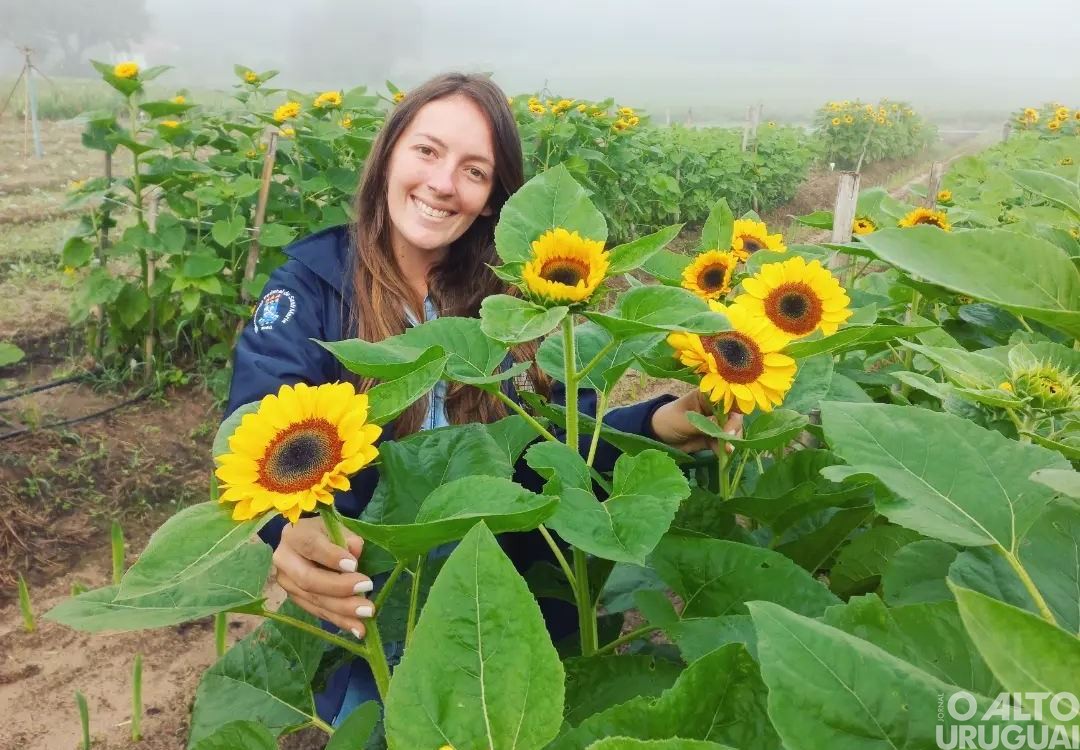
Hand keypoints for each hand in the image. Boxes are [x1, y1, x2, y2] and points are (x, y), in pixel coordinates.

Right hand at [273, 516, 375, 638]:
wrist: (310, 542)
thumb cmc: (327, 533)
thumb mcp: (337, 527)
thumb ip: (347, 537)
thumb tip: (355, 551)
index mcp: (294, 535)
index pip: (310, 546)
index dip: (331, 556)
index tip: (354, 565)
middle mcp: (284, 560)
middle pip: (308, 579)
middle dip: (339, 588)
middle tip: (367, 588)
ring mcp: (287, 583)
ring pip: (314, 600)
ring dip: (342, 610)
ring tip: (366, 613)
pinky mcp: (295, 599)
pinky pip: (318, 612)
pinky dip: (339, 620)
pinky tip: (358, 628)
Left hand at [649, 388, 743, 453]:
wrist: (657, 437)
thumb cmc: (667, 420)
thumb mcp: (683, 421)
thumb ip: (702, 424)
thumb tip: (721, 426)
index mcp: (707, 396)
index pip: (727, 399)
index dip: (733, 410)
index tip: (730, 424)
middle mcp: (714, 409)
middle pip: (733, 416)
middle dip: (733, 428)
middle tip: (729, 441)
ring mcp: (714, 424)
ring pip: (731, 431)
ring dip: (731, 441)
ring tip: (728, 450)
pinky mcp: (712, 438)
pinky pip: (722, 443)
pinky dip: (724, 449)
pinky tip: (723, 456)